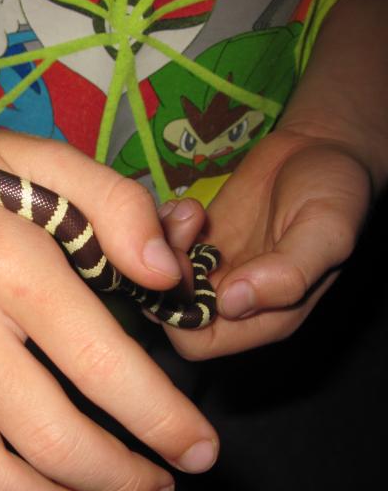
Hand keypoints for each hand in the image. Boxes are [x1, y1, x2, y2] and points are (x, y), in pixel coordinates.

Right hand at [0, 121, 218, 490]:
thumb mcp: (48, 161)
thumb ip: (120, 209)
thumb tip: (167, 278)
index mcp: (7, 264)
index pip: (102, 366)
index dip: (163, 422)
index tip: (199, 452)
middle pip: (47, 439)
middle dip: (120, 480)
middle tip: (158, 489)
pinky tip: (21, 486)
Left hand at [158, 129, 370, 358]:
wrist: (320, 147)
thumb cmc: (334, 191)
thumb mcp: (325, 231)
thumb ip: (288, 275)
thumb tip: (234, 304)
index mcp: (264, 317)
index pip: (199, 343)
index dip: (182, 315)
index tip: (191, 267)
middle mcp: (230, 301)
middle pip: (169, 310)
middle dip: (165, 274)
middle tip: (186, 234)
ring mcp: (209, 270)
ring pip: (157, 277)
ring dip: (162, 245)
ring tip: (191, 213)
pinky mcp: (195, 241)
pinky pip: (156, 247)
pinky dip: (160, 226)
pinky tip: (187, 207)